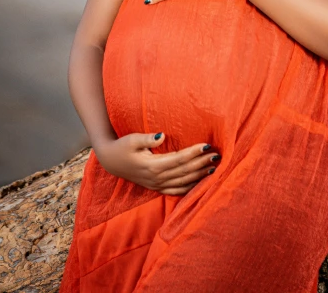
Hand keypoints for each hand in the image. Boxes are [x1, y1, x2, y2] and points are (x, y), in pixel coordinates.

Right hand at [94, 132, 221, 194]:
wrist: (110, 161)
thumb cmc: (122, 146)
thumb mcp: (132, 139)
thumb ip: (147, 138)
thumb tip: (162, 135)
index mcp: (152, 166)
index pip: (179, 159)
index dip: (193, 153)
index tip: (206, 145)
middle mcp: (157, 178)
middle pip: (184, 171)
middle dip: (201, 163)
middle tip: (216, 155)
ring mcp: (157, 185)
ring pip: (183, 182)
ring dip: (199, 175)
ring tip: (214, 167)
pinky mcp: (157, 188)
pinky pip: (176, 191)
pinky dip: (190, 187)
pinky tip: (201, 182)